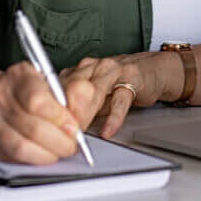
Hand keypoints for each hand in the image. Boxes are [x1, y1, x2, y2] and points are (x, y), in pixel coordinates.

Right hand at [0, 61, 95, 164]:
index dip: (60, 118)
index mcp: (18, 75)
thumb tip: (80, 118)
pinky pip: (12, 158)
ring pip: (21, 147)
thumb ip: (68, 96)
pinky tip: (42, 154)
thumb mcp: (48, 81)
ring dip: (48, 154)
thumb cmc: (25, 89)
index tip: (74, 128)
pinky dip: (32, 160)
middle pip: (32, 128)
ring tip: (59, 151)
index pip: (38, 100)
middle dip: (59, 142)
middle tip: (72, 145)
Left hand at [60, 51, 183, 139]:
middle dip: (66, 113)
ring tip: (81, 133)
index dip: (53, 109)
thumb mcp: (94, 95)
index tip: (50, 128)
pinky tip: (108, 130)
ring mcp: (112, 70)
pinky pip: (120, 99)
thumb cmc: (119, 83)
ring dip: (84, 114)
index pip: (59, 87)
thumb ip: (78, 107)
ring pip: (93, 90)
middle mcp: (93, 66)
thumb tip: (59, 130)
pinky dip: (113, 118)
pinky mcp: (132, 79)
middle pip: (72, 87)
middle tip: (64, 134)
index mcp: (80, 69)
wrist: (151, 69)